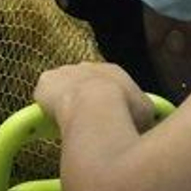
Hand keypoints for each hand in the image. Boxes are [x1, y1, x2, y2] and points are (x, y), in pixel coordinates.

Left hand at [35, 63, 154, 132]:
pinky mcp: (46, 82)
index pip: (108, 84)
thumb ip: (141, 115)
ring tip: (70, 124)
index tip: (104, 118)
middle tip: (86, 122)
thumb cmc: (124, 111)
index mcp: (113, 71)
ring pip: (62, 89)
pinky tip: (53, 122)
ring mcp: (64, 72)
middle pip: (82, 84)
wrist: (97, 105)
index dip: (106, 102)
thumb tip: (142, 124)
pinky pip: (45, 96)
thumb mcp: (145, 114)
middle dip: (84, 101)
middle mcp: (87, 66)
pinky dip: (47, 109)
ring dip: (65, 104)